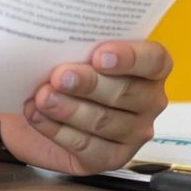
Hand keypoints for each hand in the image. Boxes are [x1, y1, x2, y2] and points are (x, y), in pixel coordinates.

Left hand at [1, 39, 172, 175]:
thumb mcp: (72, 48)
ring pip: (104, 121)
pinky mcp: (110, 158)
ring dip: (69, 109)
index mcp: (150, 67)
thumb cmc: (63, 67)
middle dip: (89, 84)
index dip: (129, 58)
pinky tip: (38, 115)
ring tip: (44, 97)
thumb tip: (61, 33)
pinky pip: (86, 147)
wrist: (36, 100)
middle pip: (126, 92)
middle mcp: (149, 101)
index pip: (154, 60)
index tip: (99, 55)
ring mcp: (133, 133)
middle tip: (60, 76)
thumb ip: (78, 43)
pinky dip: (58, 130)